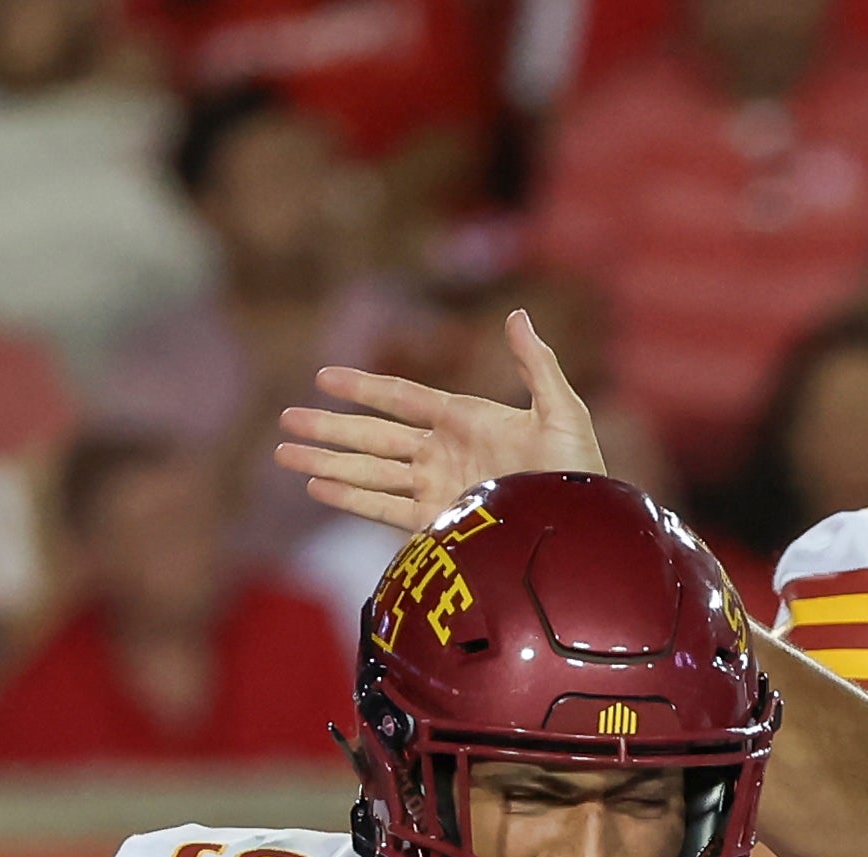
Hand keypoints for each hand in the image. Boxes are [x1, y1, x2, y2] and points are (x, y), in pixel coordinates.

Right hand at [273, 310, 603, 532]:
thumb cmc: (578, 471)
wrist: (583, 531)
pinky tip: (317, 487)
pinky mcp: (438, 524)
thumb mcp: (562, 410)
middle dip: (329, 429)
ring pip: (371, 473)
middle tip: (286, 420)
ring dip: (327, 464)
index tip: (323, 377)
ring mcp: (437, 489)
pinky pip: (385, 509)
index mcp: (465, 420)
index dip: (363, 387)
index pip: (402, 398)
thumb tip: (516, 314)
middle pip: (374, 437)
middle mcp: (443, 454)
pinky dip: (351, 498)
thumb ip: (535, 364)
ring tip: (284, 456)